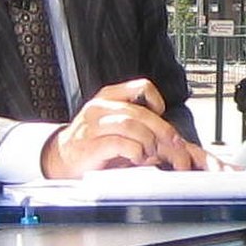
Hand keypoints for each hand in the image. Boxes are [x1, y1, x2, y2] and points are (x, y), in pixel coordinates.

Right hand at [40, 78, 225, 178]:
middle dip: (163, 131)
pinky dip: (136, 152)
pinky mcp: (91, 144)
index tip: (162, 118)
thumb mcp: (119, 129)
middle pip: (141, 111)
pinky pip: (120, 143)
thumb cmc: (94, 143)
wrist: (61, 158)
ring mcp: (94, 124)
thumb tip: (183, 146)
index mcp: (109, 96)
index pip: (141, 86)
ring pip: (131, 124)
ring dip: (148, 142)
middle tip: (175, 146)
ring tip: (149, 153)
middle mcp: (101, 106)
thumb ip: (147, 131)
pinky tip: (136, 158)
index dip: (157, 102)